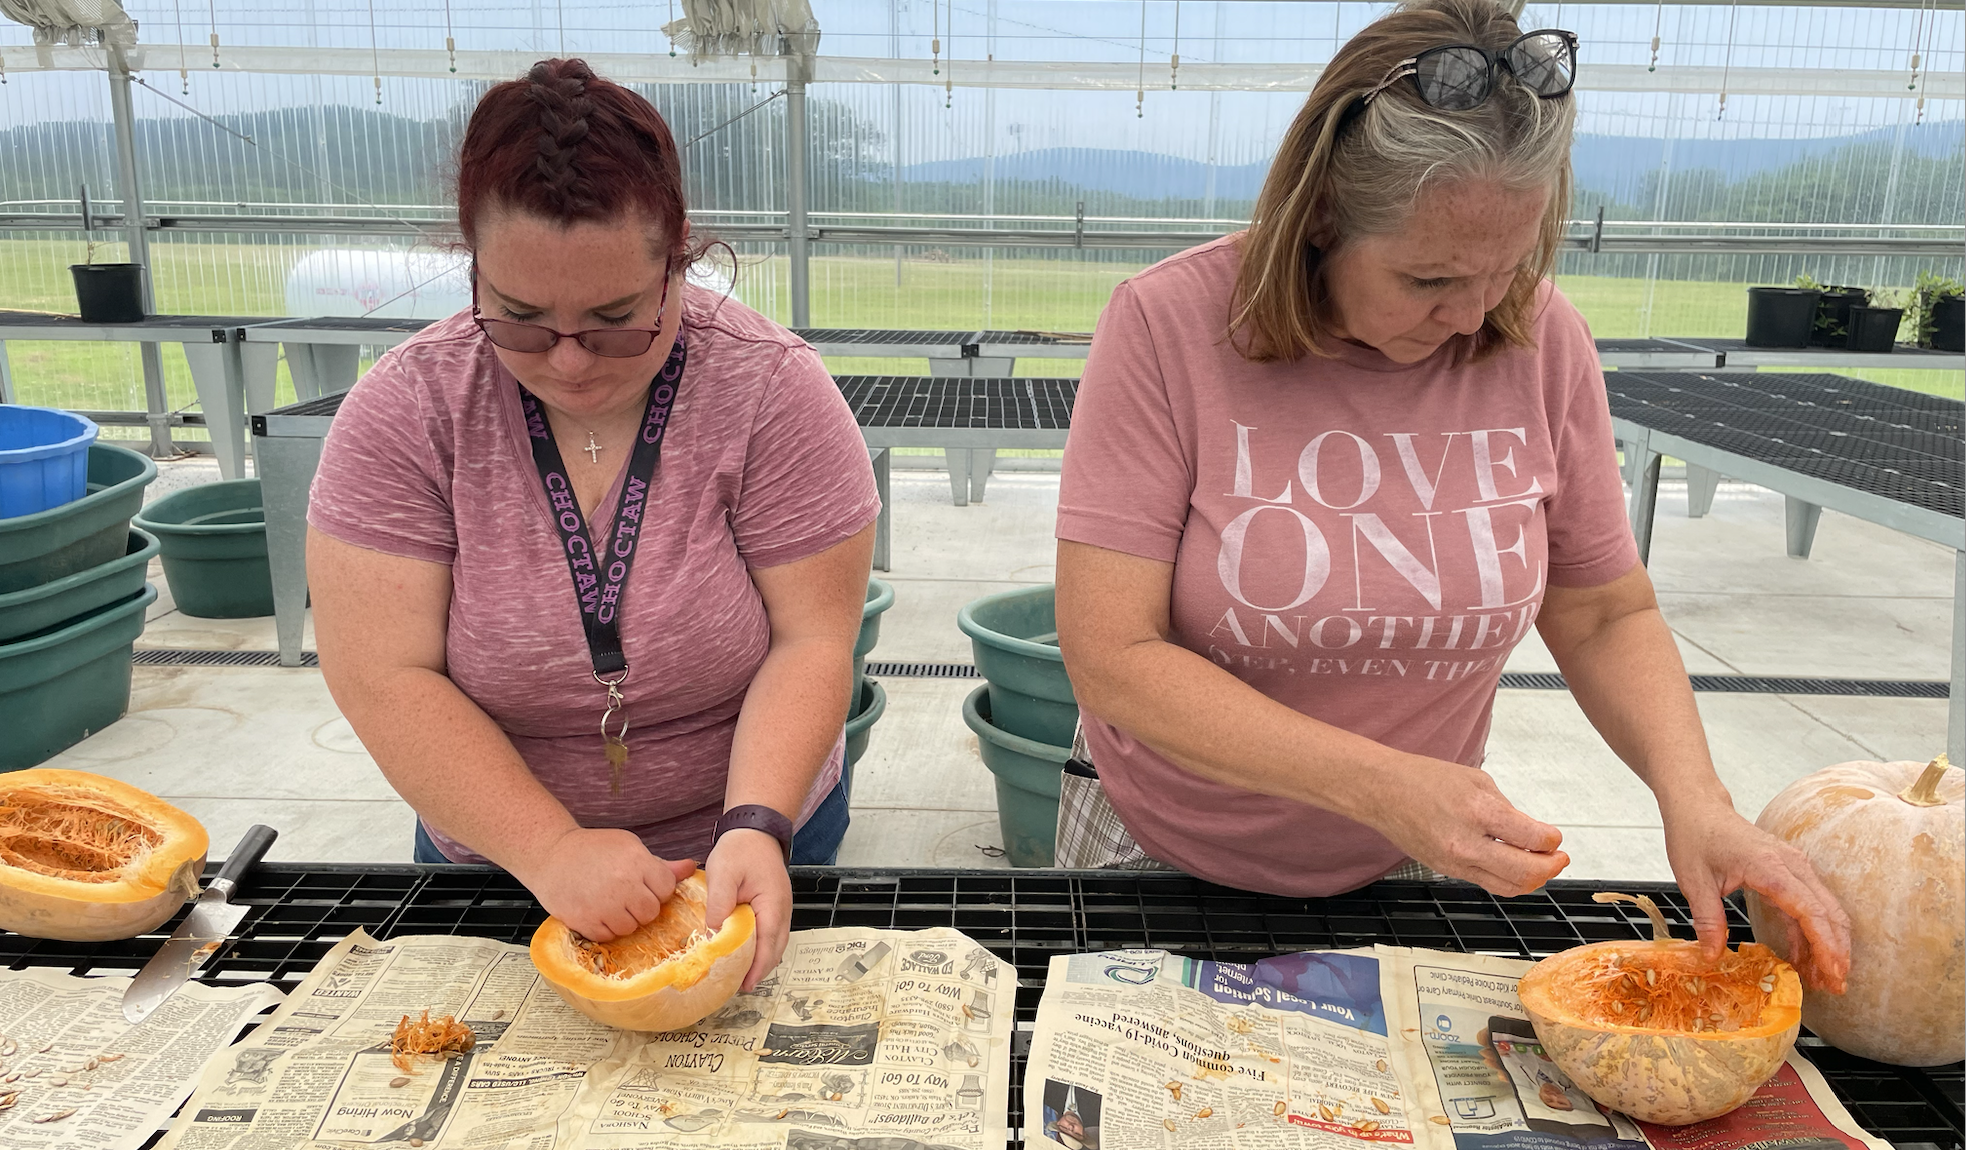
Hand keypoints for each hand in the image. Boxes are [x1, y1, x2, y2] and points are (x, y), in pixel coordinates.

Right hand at [515, 827, 696, 942]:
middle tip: (625, 896)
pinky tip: (597, 911)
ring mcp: (603, 905)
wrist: (551, 854)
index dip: (657, 890)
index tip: (644, 885)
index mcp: (637, 861)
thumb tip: (692, 868)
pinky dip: (605, 928)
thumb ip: (661, 864)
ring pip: (631, 927)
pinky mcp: (585, 921)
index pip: (666, 889)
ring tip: (609, 902)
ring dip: (623, 919)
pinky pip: (608, 936)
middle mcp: (623, 884)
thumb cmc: (592, 848)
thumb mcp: (629, 846)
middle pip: (650, 912)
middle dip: (642, 907)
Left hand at [705, 829, 791, 991]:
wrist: (754, 829)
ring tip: (739, 976)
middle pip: (775, 949)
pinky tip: (744, 954)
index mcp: (773, 905)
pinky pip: (770, 934)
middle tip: (737, 987)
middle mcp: (782, 910)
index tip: (744, 985)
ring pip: (774, 944)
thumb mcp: (723, 873)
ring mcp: (780, 908)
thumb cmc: (740, 849)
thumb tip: (713, 935)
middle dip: (759, 970)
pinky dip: (760, 948)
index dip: (757, 968)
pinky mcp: (773, 906)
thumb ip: (719, 904)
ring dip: (760, 961)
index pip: (768, 945)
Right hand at [1361, 757, 1569, 895]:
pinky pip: (1488, 884)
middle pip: (1526, 872)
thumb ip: (1507, 810)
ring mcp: (1455, 862)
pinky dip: (1509, 880)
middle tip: (1560, 857)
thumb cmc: (1424, 779)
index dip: (1552, 839)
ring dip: (1533, 879)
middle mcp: (1467, 843)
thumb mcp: (1476, 781)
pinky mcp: (1447, 871)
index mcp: (1478, 812)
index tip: (1555, 836)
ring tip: (1541, 866)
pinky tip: (1515, 868)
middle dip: (1552, 866)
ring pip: (1509, 886)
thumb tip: (1531, 832)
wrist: (1382, 791)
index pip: (1533, 837)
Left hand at [1660, 800, 1849, 992]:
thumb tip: (1712, 957)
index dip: (1824, 944)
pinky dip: (1811, 933)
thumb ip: (1708, 920)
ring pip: (1825, 910)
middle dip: (1836, 951)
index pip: (1809, 910)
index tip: (1831, 972)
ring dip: (1827, 945)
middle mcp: (1791, 866)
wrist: (1698, 807)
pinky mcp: (1789, 873)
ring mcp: (1794, 867)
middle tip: (1835, 986)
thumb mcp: (1694, 881)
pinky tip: (1804, 959)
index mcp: (1769, 868)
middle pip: (1828, 912)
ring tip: (1823, 980)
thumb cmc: (1695, 836)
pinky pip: (1808, 906)